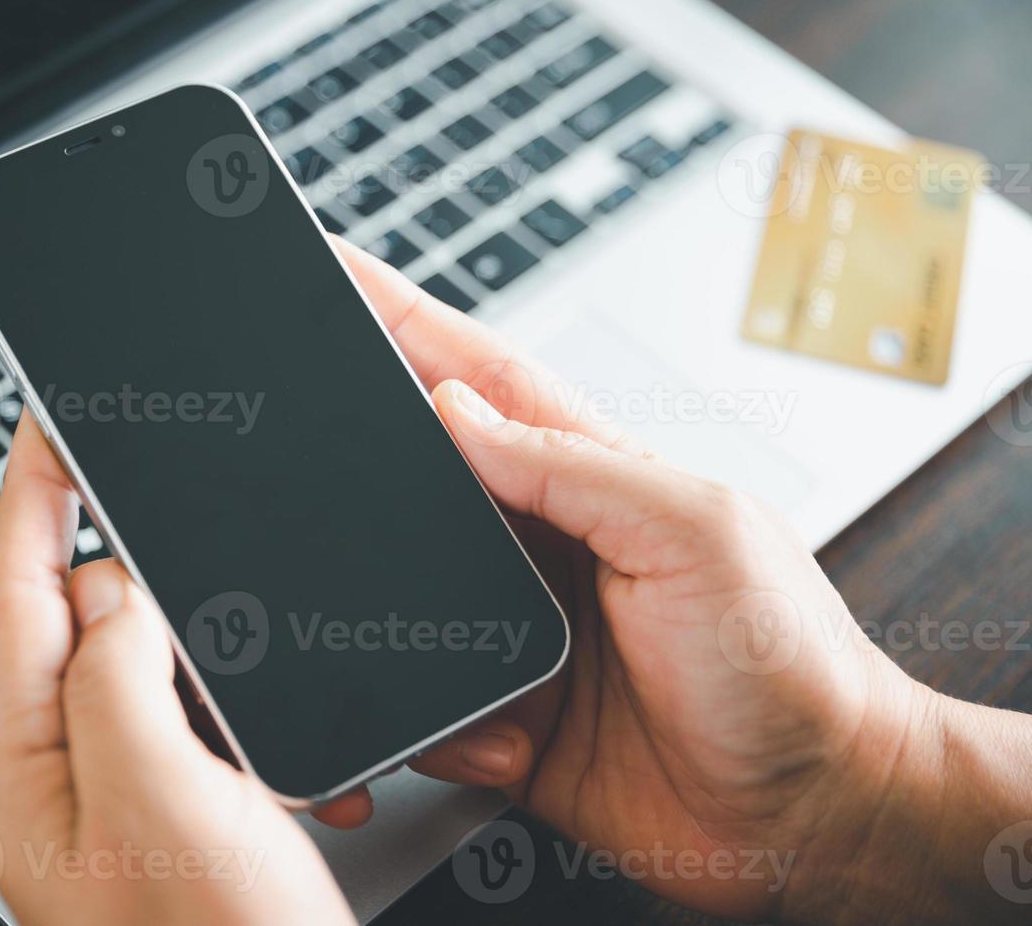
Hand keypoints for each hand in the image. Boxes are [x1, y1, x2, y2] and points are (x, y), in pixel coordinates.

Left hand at [0, 415, 356, 925]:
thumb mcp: (160, 796)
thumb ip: (112, 671)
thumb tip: (106, 587)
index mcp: (31, 772)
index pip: (9, 598)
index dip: (28, 499)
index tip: (46, 420)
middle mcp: (62, 786)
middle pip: (61, 623)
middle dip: (100, 545)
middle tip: (128, 471)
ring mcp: (123, 807)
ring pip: (136, 669)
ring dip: (186, 630)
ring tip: (223, 604)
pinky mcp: (183, 824)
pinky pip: (196, 725)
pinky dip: (238, 702)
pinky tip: (279, 733)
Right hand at [331, 239, 1031, 924]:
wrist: (809, 816)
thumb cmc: (788, 666)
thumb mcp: (694, 534)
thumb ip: (572, 467)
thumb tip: (458, 412)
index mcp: (583, 475)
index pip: (470, 372)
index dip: (393, 315)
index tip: (325, 271)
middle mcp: (536, 543)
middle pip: (407, 473)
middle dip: (341, 452)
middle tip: (277, 424)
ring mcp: (510, 630)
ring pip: (389, 592)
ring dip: (365, 611)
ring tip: (350, 619)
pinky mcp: (498, 714)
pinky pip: (412, 703)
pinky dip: (408, 720)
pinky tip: (456, 734)